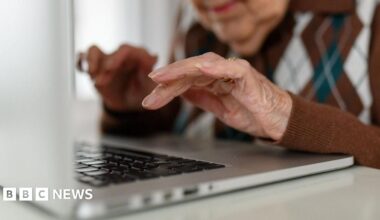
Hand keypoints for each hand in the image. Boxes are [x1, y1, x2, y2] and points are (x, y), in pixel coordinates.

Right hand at [78, 44, 156, 110]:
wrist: (129, 105)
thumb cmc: (142, 94)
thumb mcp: (150, 89)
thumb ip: (152, 74)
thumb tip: (155, 56)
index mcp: (140, 57)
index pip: (131, 50)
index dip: (120, 56)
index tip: (111, 68)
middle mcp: (124, 55)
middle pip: (115, 52)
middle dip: (108, 64)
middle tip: (103, 80)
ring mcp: (108, 60)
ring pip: (95, 50)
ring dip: (92, 61)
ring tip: (92, 75)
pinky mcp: (96, 67)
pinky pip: (84, 58)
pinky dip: (82, 61)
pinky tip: (84, 70)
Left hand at [142, 52, 291, 140]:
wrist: (278, 122)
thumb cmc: (253, 113)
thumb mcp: (220, 108)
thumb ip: (201, 98)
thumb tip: (180, 92)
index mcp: (214, 80)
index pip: (186, 80)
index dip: (168, 88)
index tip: (151, 98)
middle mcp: (221, 72)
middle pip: (190, 71)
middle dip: (169, 79)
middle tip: (151, 85)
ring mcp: (234, 71)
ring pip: (204, 66)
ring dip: (183, 71)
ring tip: (164, 77)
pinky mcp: (247, 75)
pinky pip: (230, 68)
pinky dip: (216, 68)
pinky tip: (199, 70)